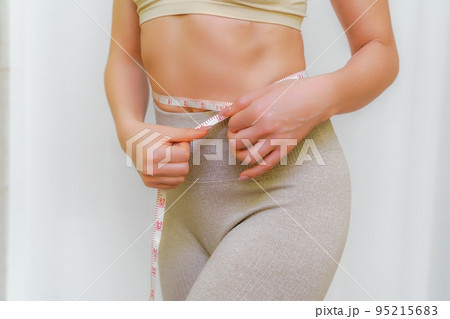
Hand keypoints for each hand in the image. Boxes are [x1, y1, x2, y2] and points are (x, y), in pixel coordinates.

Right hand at [120, 120, 209, 188]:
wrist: (129, 139)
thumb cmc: (149, 133)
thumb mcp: (168, 131)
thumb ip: (188, 133)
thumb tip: (207, 129)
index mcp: (154, 155)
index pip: (184, 155)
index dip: (183, 146)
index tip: (174, 142)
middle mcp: (150, 170)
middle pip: (184, 169)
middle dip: (182, 158)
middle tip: (171, 150)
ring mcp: (149, 179)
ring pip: (180, 179)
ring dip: (178, 167)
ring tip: (167, 157)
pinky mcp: (149, 184)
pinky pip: (173, 184)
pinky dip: (173, 175)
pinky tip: (164, 165)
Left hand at [220, 75, 336, 178]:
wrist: (318, 99)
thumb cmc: (293, 91)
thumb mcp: (264, 90)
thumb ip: (241, 102)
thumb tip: (222, 113)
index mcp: (258, 111)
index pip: (233, 124)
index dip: (232, 123)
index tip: (236, 121)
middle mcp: (265, 128)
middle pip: (237, 141)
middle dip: (233, 139)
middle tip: (236, 135)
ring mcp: (276, 140)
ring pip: (248, 157)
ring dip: (239, 154)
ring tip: (240, 149)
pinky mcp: (286, 148)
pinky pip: (266, 165)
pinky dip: (253, 173)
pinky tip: (243, 176)